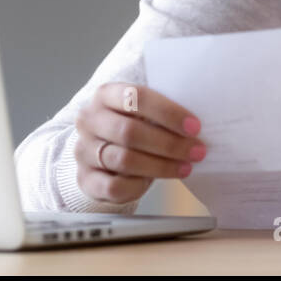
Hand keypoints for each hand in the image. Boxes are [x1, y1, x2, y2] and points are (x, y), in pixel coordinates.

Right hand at [73, 82, 206, 204]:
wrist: (100, 151)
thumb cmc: (133, 126)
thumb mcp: (143, 111)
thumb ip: (162, 111)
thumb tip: (196, 125)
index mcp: (105, 94)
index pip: (136, 97)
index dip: (168, 112)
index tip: (195, 127)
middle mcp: (89, 119)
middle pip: (130, 132)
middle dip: (169, 143)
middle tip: (197, 151)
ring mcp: (83, 149)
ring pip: (125, 160)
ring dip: (161, 166)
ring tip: (186, 167)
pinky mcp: (84, 178)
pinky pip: (114, 186)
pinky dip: (138, 186)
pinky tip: (153, 182)